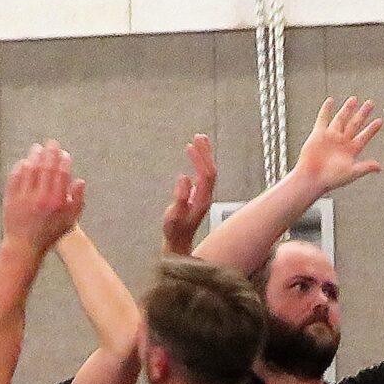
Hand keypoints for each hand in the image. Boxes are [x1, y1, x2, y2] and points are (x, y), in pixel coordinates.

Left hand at [1, 141, 84, 249]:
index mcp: (57, 203)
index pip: (61, 175)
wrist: (24, 245)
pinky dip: (20, 167)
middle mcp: (41, 198)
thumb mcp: (70, 221)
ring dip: (34, 156)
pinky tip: (24, 162)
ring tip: (37, 148)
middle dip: (50, 153)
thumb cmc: (49, 234)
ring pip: (30, 170)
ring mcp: (25, 197)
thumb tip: (80, 181)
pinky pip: (16, 177)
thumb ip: (77, 201)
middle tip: (51, 143)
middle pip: (46, 168)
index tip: (64, 153)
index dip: (63, 161)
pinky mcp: (12, 197)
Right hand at [162, 133, 216, 253]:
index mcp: (201, 200)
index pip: (206, 175)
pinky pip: (202, 178)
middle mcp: (205, 198)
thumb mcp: (173, 217)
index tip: (191, 145)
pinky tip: (194, 159)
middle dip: (205, 153)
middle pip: (210, 171)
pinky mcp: (198, 199)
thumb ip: (179, 198)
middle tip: (199, 136)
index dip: (200, 159)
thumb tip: (184, 178)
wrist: (178, 247)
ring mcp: (202, 198)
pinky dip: (199, 165)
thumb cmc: (174, 234)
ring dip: (204, 157)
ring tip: (198, 142)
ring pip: (208, 173)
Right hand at [293, 97, 383, 194]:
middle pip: (355, 124)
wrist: (312, 178)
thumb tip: (380, 167)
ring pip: (341, 119)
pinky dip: (326, 110)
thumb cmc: (331, 179)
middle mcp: (342, 142)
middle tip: (370, 103)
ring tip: (354, 99)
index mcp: (351, 151)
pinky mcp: (318, 134)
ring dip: (348, 109)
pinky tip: (331, 101)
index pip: (364, 136)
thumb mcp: (352, 173)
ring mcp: (331, 137)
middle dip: (362, 114)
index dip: (372, 129)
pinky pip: (323, 119)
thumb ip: (366, 167)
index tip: (380, 121)